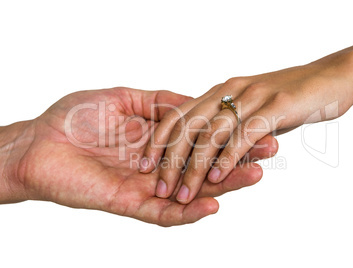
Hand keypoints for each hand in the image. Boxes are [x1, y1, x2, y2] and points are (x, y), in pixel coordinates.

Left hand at [0, 87, 277, 225]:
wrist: (39, 141)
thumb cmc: (75, 117)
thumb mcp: (125, 98)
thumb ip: (160, 103)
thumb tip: (192, 101)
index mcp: (157, 139)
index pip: (201, 139)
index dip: (228, 134)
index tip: (256, 126)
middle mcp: (158, 164)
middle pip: (204, 165)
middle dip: (238, 159)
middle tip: (269, 152)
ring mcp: (147, 186)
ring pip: (192, 190)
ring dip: (223, 186)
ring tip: (254, 175)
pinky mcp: (131, 203)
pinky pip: (164, 213)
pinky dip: (189, 212)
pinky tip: (213, 204)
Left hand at [141, 51, 352, 203]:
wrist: (334, 76)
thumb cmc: (291, 96)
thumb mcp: (252, 105)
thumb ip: (231, 120)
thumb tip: (212, 146)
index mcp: (221, 90)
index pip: (179, 114)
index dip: (160, 140)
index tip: (146, 165)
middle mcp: (230, 91)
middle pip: (189, 126)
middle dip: (171, 160)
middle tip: (160, 188)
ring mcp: (252, 97)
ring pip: (212, 135)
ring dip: (194, 167)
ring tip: (183, 194)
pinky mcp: (276, 106)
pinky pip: (244, 135)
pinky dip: (227, 158)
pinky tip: (216, 178)